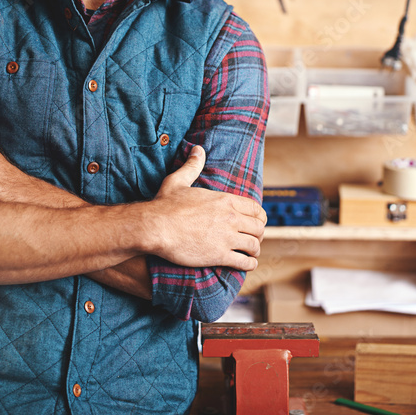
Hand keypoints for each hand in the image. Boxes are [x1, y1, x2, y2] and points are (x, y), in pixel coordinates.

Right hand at [149, 146, 265, 271]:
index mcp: (225, 200)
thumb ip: (192, 166)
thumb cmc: (165, 205)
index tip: (257, 222)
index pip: (256, 208)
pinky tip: (247, 265)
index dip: (260, 217)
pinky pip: (244, 262)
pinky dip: (249, 265)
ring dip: (255, 251)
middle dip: (259, 234)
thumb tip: (197, 149)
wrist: (155, 227)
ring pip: (254, 245)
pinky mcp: (219, 255)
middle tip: (254, 239)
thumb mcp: (178, 181)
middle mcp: (231, 218)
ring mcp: (227, 237)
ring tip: (252, 254)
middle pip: (259, 227)